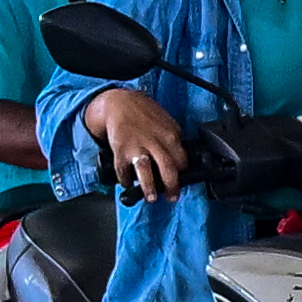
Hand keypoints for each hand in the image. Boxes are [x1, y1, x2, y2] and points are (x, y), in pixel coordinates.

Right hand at [77, 85, 191, 196]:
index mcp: (170, 136)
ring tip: (152, 198)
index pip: (182, 160)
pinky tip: (129, 183)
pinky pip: (124, 171)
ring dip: (150, 188)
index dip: (182, 173)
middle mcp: (155, 142)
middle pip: (168, 168)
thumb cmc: (144, 114)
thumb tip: (181, 158)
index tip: (180, 180)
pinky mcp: (120, 151)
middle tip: (172, 196)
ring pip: (146, 172)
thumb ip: (174, 140)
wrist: (119, 103)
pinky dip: (126, 180)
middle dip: (172, 186)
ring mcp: (136, 147)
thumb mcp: (166, 122)